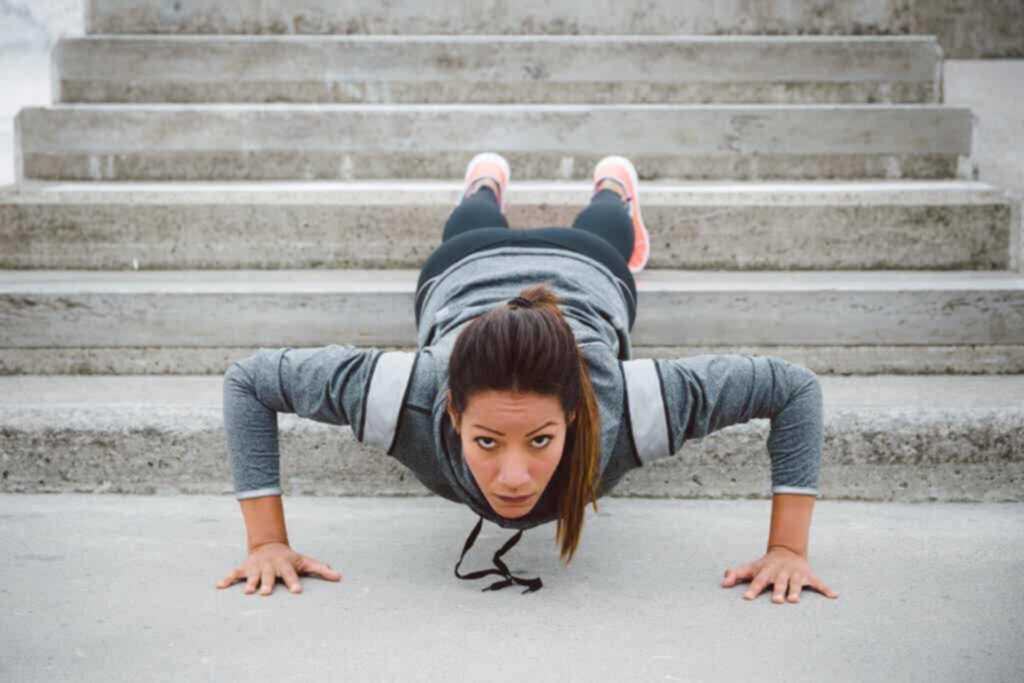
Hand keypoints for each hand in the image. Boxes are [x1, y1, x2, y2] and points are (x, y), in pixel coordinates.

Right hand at [215, 541, 342, 595]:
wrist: (269, 545)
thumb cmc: (290, 559)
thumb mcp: (305, 562)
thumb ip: (321, 569)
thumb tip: (339, 577)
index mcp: (285, 564)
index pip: (291, 574)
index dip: (294, 582)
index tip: (297, 591)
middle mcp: (270, 565)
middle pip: (269, 575)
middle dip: (267, 583)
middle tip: (265, 593)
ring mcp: (256, 567)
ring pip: (252, 575)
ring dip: (250, 583)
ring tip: (247, 593)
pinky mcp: (244, 568)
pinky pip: (234, 574)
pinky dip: (227, 579)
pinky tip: (219, 586)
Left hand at [722, 546, 838, 603]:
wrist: (786, 551)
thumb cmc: (765, 565)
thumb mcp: (750, 567)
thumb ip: (736, 573)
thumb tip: (723, 583)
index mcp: (766, 571)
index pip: (758, 580)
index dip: (752, 589)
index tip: (747, 598)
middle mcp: (781, 572)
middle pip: (778, 582)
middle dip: (777, 591)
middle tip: (776, 601)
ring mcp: (795, 573)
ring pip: (796, 583)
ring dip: (796, 591)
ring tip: (794, 601)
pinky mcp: (808, 575)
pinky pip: (818, 583)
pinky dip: (826, 589)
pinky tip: (834, 595)